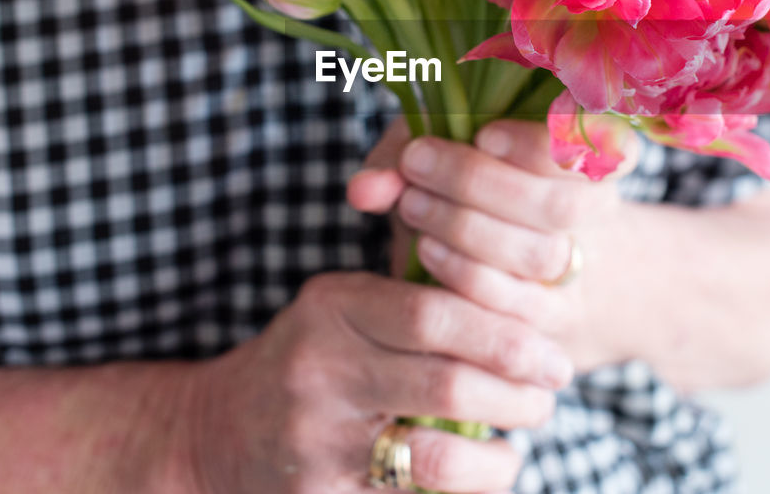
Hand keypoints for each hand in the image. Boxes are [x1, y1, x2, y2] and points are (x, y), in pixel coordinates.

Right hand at [180, 270, 572, 493]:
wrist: (218, 431)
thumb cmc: (311, 359)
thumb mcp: (343, 308)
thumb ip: (414, 296)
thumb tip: (525, 298)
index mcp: (332, 307)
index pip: (434, 312)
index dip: (505, 332)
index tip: (551, 349)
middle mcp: (321, 370)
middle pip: (447, 384)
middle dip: (518, 394)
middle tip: (550, 392)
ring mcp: (318, 440)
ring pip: (437, 458)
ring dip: (498, 457)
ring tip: (516, 445)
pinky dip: (463, 491)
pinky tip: (480, 475)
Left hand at [347, 120, 635, 372]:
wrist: (517, 266)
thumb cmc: (473, 189)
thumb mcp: (442, 151)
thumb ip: (403, 155)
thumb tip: (365, 189)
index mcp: (592, 156)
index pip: (599, 142)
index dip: (544, 142)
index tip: (484, 135)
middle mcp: (599, 215)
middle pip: (562, 205)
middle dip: (480, 183)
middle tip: (417, 164)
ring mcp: (579, 272)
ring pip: (539, 257)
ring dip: (465, 230)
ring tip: (411, 206)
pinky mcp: (550, 321)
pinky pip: (515, 306)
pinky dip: (464, 275)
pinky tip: (427, 251)